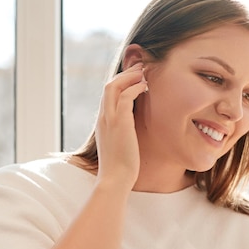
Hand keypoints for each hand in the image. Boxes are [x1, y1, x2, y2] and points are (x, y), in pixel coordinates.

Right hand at [95, 63, 147, 187]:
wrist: (115, 179)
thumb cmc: (120, 168)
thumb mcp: (120, 146)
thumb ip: (124, 135)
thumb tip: (133, 132)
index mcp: (103, 123)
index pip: (107, 94)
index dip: (121, 82)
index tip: (135, 78)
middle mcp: (103, 118)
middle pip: (109, 85)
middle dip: (125, 74)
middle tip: (141, 68)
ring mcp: (110, 119)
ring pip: (114, 86)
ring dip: (130, 77)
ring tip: (144, 72)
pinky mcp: (120, 123)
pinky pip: (125, 97)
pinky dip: (135, 88)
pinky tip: (145, 87)